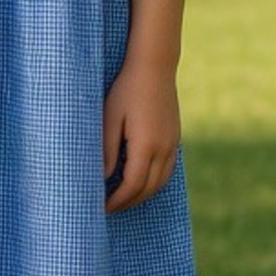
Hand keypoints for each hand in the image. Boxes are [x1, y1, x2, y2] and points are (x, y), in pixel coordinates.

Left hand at [103, 60, 180, 211]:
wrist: (154, 67)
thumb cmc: (126, 90)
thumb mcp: (109, 117)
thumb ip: (106, 150)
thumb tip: (102, 179)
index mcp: (146, 145)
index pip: (131, 185)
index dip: (116, 200)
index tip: (101, 206)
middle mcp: (163, 149)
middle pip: (147, 189)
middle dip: (128, 202)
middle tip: (108, 207)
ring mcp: (173, 145)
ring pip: (160, 182)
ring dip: (141, 194)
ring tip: (121, 198)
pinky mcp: (175, 139)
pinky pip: (166, 170)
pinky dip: (152, 182)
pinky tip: (138, 180)